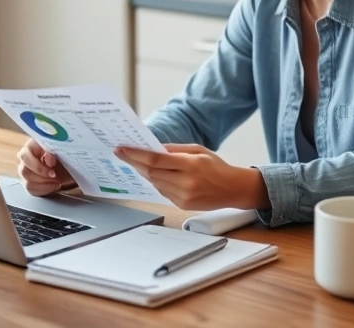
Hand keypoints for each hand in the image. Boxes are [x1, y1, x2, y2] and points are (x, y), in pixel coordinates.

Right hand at [16, 139, 74, 195]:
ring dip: (45, 185)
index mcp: (30, 147)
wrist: (68, 165)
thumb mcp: (61, 153)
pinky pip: (32, 191)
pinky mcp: (29, 184)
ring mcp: (25, 173)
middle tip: (56, 177)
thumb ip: (53, 153)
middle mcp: (24, 160)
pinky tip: (55, 186)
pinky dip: (45, 190)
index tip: (52, 172)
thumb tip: (48, 157)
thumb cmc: (63, 155)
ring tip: (58, 182)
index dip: (37, 166)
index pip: (24, 156)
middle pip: (24, 172)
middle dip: (42, 177)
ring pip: (28, 183)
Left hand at [115, 143, 269, 210]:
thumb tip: (152, 147)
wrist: (232, 189)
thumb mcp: (198, 150)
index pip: (156, 160)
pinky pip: (162, 191)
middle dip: (134, 162)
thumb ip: (174, 149)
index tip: (122, 149)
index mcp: (190, 165)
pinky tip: (153, 174)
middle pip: (151, 172)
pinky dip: (155, 181)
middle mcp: (186, 183)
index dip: (136, 154)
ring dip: (143, 172)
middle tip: (121, 154)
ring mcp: (183, 196)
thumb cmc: (216, 166)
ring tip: (135, 162)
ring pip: (154, 182)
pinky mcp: (182, 205)